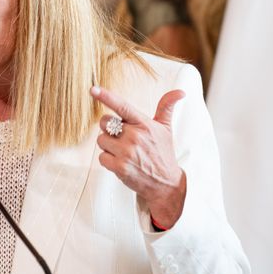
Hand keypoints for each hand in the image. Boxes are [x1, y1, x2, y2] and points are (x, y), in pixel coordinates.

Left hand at [90, 86, 186, 228]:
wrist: (165, 184)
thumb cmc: (162, 153)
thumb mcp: (166, 129)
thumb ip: (166, 108)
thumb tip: (180, 92)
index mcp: (144, 124)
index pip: (122, 107)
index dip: (106, 97)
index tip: (93, 89)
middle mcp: (135, 137)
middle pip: (104, 123)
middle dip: (109, 129)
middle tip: (121, 137)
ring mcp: (127, 152)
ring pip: (101, 140)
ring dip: (108, 145)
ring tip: (123, 151)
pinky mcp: (120, 167)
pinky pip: (101, 157)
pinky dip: (108, 160)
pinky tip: (121, 162)